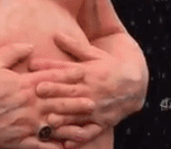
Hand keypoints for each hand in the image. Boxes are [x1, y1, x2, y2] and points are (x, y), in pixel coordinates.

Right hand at [0, 43, 94, 148]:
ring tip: (86, 126)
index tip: (83, 73)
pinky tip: (64, 148)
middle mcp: (27, 104)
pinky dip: (52, 147)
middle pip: (58, 103)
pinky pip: (39, 146)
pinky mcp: (15, 141)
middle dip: (77, 102)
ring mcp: (23, 124)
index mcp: (23, 84)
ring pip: (53, 125)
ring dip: (71, 125)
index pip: (52, 78)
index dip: (69, 76)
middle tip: (94, 102)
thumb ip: (14, 52)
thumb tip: (31, 46)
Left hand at [31, 33, 146, 147]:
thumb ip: (74, 46)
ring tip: (48, 121)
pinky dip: (79, 138)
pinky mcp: (102, 122)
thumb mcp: (94, 54)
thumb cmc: (110, 66)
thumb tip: (56, 33)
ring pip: (78, 114)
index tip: (34, 70)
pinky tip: (66, 145)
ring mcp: (97, 108)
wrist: (135, 84)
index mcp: (88, 73)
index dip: (51, 71)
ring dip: (64, 118)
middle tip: (37, 93)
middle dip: (54, 93)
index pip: (66, 72)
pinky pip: (90, 132)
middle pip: (70, 93)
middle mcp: (92, 91)